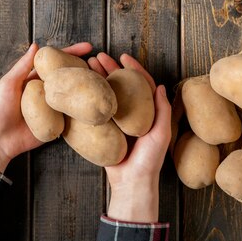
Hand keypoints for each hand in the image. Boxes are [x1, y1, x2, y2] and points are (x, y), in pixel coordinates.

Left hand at [0, 42, 92, 172]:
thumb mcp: (9, 83)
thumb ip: (23, 66)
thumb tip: (36, 45)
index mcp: (35, 80)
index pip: (56, 63)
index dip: (72, 54)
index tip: (87, 47)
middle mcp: (46, 93)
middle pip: (69, 78)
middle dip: (85, 70)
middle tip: (99, 64)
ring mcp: (53, 109)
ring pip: (73, 97)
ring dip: (86, 90)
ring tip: (102, 83)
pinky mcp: (57, 124)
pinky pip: (71, 116)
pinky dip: (82, 111)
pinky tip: (95, 105)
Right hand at [88, 53, 171, 222]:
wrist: (131, 184)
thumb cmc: (149, 161)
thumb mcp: (161, 134)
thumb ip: (162, 110)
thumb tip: (160, 86)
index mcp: (147, 113)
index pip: (141, 84)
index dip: (133, 69)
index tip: (123, 57)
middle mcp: (132, 115)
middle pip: (120, 86)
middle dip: (109, 69)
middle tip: (97, 57)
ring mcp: (116, 122)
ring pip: (106, 95)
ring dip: (97, 80)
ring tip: (85, 67)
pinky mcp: (103, 131)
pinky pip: (96, 112)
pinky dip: (88, 99)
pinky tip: (79, 89)